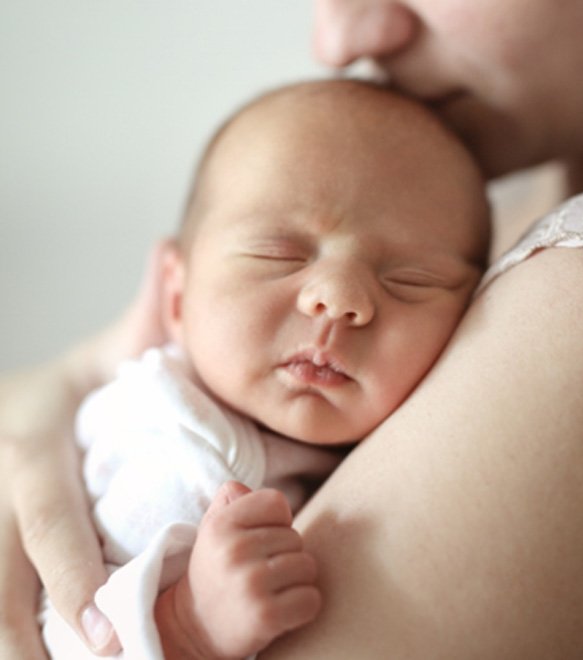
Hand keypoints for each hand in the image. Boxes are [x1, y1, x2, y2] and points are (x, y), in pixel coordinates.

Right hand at [0, 240, 174, 655]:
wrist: (8, 411)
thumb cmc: (67, 390)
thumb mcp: (100, 353)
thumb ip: (143, 316)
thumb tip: (175, 252)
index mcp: (30, 442)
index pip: (45, 510)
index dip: (68, 567)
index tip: (99, 624)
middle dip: (31, 635)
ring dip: (19, 644)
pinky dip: (11, 629)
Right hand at [156, 482, 320, 659]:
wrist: (195, 629)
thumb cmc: (216, 570)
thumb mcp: (214, 529)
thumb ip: (231, 500)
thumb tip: (240, 487)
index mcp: (221, 524)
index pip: (277, 502)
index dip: (276, 521)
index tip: (261, 540)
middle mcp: (234, 551)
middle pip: (296, 537)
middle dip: (286, 555)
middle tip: (261, 573)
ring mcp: (250, 583)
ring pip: (308, 566)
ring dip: (297, 581)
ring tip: (271, 590)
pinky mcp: (265, 615)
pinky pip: (311, 599)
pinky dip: (304, 606)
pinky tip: (281, 611)